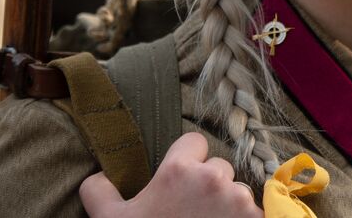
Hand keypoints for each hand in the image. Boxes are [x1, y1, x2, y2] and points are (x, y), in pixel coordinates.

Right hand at [80, 132, 262, 217]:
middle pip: (218, 166)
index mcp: (178, 170)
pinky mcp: (255, 217)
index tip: (179, 180)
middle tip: (190, 211)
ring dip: (226, 203)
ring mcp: (238, 198)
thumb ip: (100, 192)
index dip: (187, 159)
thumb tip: (96, 176)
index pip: (195, 141)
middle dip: (207, 184)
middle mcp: (212, 178)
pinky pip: (254, 208)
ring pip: (237, 188)